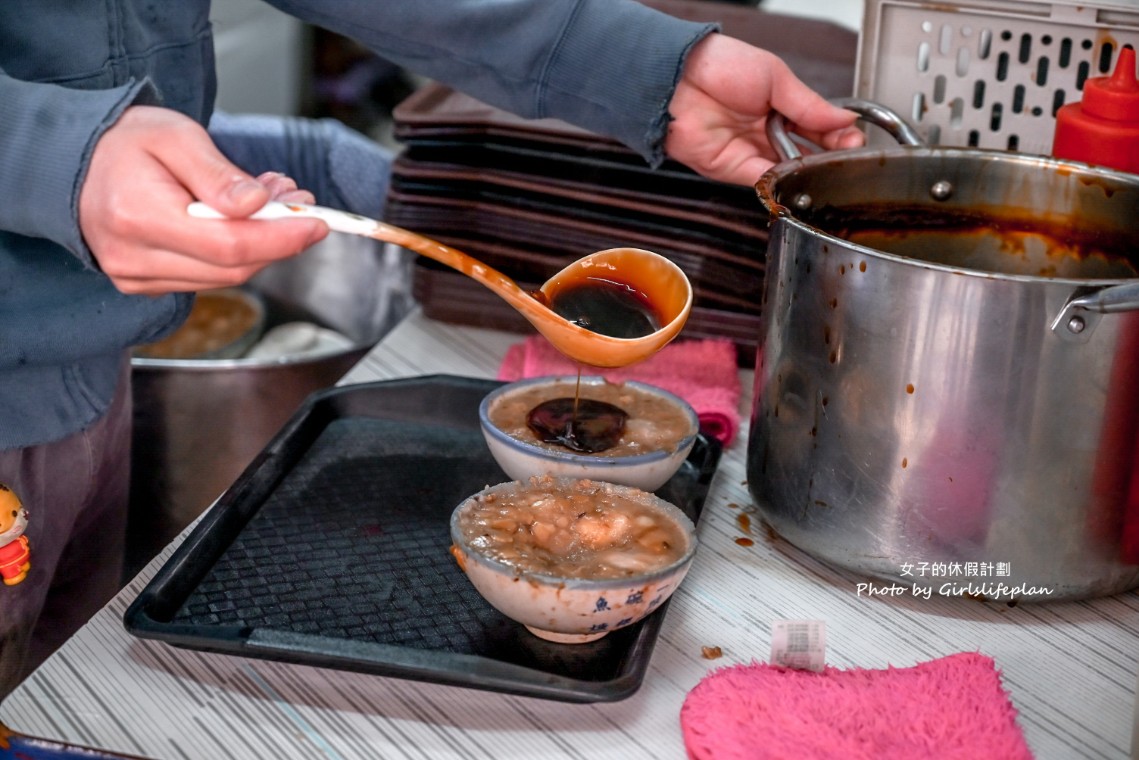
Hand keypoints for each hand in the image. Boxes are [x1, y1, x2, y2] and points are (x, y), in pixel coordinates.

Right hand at [78, 106, 328, 294]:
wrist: (71, 162)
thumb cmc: (123, 142)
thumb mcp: (175, 136)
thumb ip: (218, 174)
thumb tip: (258, 205)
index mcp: (138, 216)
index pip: (229, 245)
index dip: (282, 238)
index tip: (319, 224)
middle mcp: (134, 257)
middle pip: (232, 267)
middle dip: (278, 238)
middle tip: (300, 202)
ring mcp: (136, 276)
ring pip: (224, 276)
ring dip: (260, 244)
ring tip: (272, 200)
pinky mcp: (143, 283)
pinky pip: (206, 276)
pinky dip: (235, 252)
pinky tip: (243, 220)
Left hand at [664, 34, 864, 186]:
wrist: (677, 77)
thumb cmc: (719, 65)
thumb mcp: (776, 77)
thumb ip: (809, 104)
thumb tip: (844, 119)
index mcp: (779, 105)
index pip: (817, 126)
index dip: (837, 135)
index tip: (853, 139)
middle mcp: (765, 131)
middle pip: (806, 151)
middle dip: (828, 156)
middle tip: (845, 155)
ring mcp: (750, 150)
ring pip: (788, 170)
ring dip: (808, 170)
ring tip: (825, 163)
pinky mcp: (732, 168)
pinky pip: (763, 179)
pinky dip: (782, 180)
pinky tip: (798, 172)